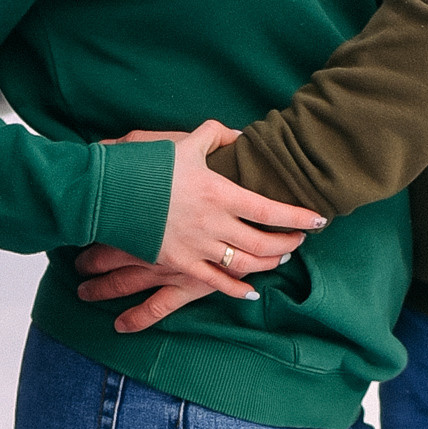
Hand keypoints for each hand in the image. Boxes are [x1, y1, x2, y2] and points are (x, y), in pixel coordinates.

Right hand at [82, 120, 325, 334]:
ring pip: (244, 264)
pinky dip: (236, 289)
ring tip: (279, 257)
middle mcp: (213, 223)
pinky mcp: (178, 262)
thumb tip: (238, 136)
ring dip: (267, 263)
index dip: (299, 216)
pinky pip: (213, 282)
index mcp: (219, 192)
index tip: (320, 219)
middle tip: (301, 240)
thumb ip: (215, 137)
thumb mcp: (183, 144)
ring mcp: (196, 246)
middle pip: (263, 242)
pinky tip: (251, 292)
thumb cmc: (146, 166)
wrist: (107, 193)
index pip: (270, 209)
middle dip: (288, 242)